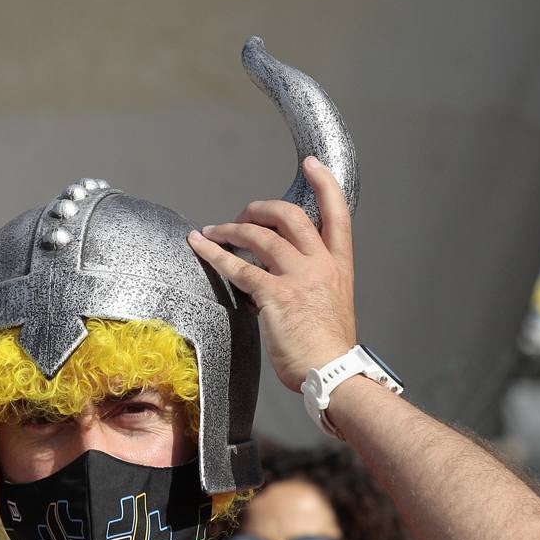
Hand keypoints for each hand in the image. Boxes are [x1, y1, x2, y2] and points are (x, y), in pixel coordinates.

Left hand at [187, 155, 355, 391]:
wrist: (333, 374)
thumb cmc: (329, 351)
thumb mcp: (331, 308)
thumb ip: (310, 286)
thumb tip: (278, 278)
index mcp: (339, 268)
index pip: (338, 214)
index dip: (324, 184)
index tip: (311, 164)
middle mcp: (320, 265)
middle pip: (290, 216)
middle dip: (262, 208)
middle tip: (245, 213)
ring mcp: (299, 277)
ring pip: (262, 235)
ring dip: (233, 228)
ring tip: (214, 232)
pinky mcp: (275, 295)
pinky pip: (239, 266)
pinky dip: (215, 253)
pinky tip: (199, 246)